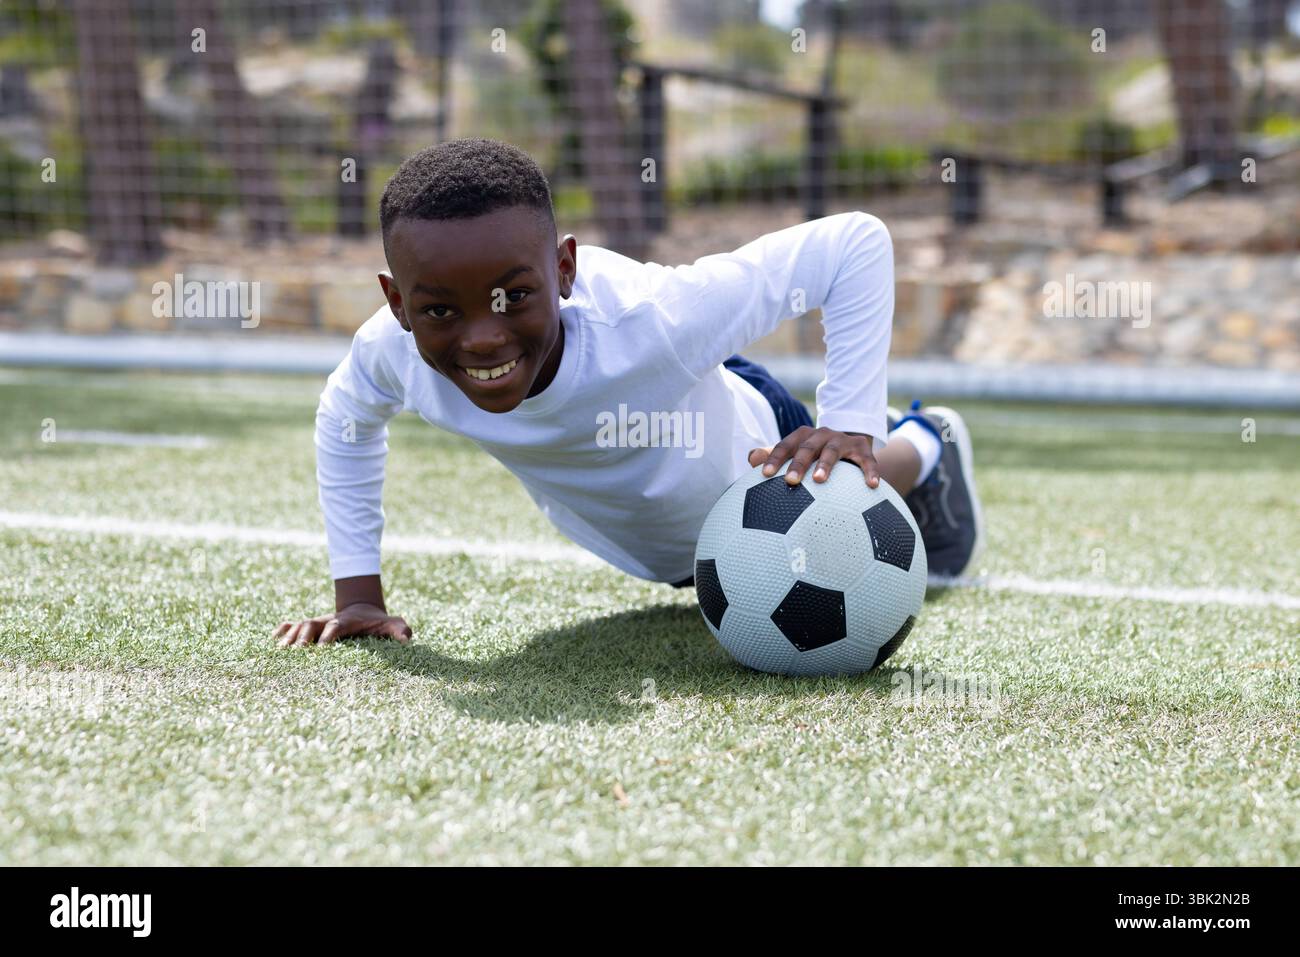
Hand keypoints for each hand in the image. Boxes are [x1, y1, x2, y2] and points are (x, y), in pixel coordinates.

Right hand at [273, 602, 412, 647]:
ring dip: (289, 636)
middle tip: (294, 653)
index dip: (328, 636)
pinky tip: (271, 638)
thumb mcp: (392, 623)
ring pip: (300, 625)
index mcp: (347, 621)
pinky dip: (282, 629)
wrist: (363, 610)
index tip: (322, 649)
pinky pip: (293, 624)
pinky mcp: (311, 625)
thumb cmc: (378, 621)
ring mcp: (318, 621)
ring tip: (279, 651)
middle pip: (312, 625)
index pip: (335, 626)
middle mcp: (328, 620)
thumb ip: (400, 629)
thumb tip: (406, 639)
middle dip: (302, 638)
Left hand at [748, 426, 879, 486]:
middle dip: (798, 463)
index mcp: (803, 437)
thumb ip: (773, 456)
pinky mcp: (862, 449)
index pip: (785, 445)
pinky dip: (870, 472)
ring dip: (826, 465)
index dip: (775, 458)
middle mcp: (822, 435)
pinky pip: (867, 460)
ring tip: (819, 480)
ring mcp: (842, 441)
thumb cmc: (814, 455)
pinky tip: (872, 485)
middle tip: (790, 481)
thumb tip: (751, 458)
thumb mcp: (795, 454)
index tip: (765, 474)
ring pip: (832, 451)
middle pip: (807, 448)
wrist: (848, 444)